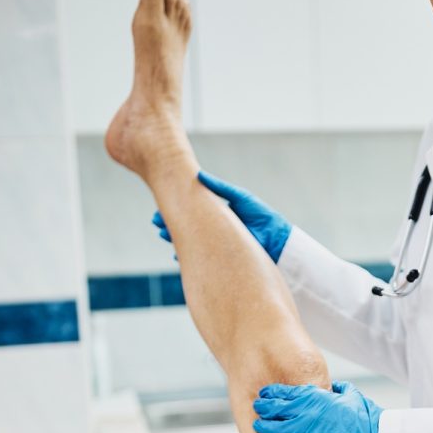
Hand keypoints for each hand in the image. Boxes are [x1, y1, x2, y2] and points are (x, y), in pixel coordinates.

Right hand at [152, 169, 292, 263]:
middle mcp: (215, 229)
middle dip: (170, 224)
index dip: (176, 208)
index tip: (161, 207)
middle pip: (187, 225)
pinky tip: (177, 255)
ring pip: (190, 241)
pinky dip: (189, 257)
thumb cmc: (262, 217)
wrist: (277, 241)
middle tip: (155, 221)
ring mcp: (217, 244)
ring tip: (162, 234)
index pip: (192, 209)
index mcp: (218, 214)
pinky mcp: (221, 258)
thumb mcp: (241, 198)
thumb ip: (221, 188)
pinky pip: (200, 258)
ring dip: (175, 239)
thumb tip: (198, 175)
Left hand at [252, 380, 383, 432]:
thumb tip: (335, 386)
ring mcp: (307, 431)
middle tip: (256, 408)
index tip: (265, 394)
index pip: (287, 393)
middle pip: (277, 409)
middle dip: (264, 408)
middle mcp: (308, 412)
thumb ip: (341, 388)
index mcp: (317, 397)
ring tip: (256, 427)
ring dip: (264, 428)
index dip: (273, 393)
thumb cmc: (368, 418)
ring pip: (276, 429)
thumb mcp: (354, 396)